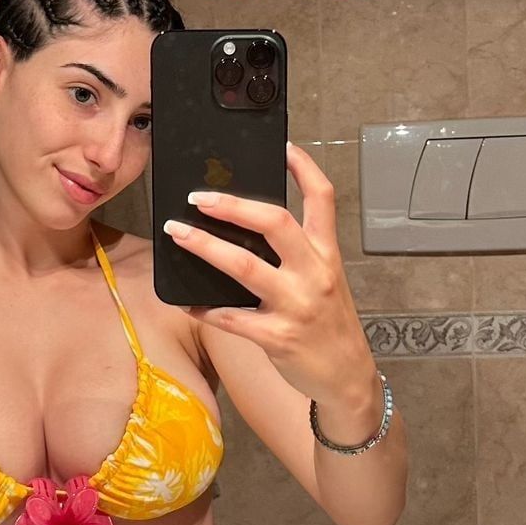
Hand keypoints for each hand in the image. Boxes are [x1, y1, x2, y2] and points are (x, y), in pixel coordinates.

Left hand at [163, 141, 377, 409]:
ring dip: (205, 247)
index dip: (304, 168)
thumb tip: (243, 229)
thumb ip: (295, 256)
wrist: (348, 378)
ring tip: (177, 233)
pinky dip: (205, 309)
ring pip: (245, 266)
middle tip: (198, 197)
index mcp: (327, 254)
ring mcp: (296, 306)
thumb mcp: (324, 281)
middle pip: (275, 222)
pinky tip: (186, 303)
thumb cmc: (328, 325)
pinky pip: (231, 318)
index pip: (323, 199)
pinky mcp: (277, 338)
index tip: (283, 145)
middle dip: (232, 205)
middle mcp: (314, 273)